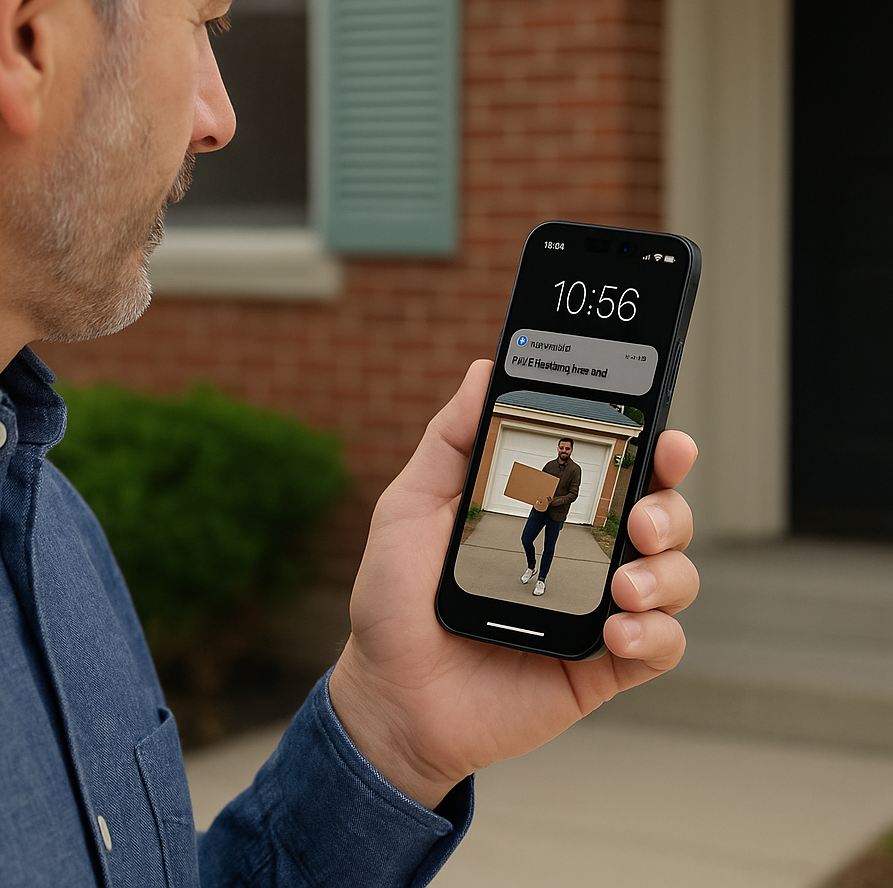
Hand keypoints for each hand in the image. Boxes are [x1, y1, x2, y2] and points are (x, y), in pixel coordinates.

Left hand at [329, 360, 698, 808]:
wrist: (391, 694)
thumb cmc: (397, 598)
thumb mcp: (412, 506)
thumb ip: (450, 439)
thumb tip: (484, 371)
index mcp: (545, 509)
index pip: (613, 466)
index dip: (649, 446)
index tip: (659, 435)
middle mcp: (581, 551)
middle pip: (660, 513)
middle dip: (668, 506)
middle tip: (640, 517)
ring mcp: (596, 607)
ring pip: (673, 574)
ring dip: (666, 572)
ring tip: (622, 587)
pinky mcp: (603, 665)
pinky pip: (661, 644)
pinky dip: (655, 633)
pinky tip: (616, 632)